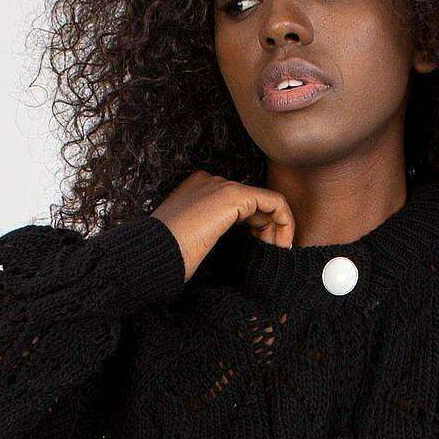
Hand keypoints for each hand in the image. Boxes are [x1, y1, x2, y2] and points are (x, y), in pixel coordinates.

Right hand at [151, 171, 294, 281]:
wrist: (153, 253)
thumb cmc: (166, 256)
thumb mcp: (192, 241)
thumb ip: (211, 233)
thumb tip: (236, 246)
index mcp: (197, 191)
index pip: (239, 205)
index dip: (256, 230)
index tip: (261, 253)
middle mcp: (210, 181)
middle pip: (255, 203)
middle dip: (269, 230)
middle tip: (272, 256)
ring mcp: (221, 186)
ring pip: (267, 203)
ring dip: (279, 229)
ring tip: (278, 253)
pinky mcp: (234, 196)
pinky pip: (275, 202)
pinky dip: (285, 222)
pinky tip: (282, 245)